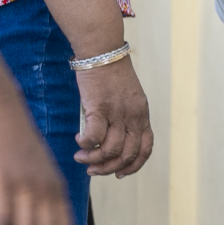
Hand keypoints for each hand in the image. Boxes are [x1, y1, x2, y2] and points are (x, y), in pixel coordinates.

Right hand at [72, 53, 153, 177]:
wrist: (102, 50)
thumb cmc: (109, 73)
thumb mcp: (125, 97)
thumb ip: (122, 118)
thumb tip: (107, 140)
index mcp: (142, 114)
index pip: (145, 149)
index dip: (133, 166)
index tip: (119, 174)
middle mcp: (134, 116)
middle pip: (127, 155)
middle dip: (109, 168)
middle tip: (92, 170)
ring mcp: (118, 113)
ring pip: (110, 150)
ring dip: (93, 160)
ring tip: (81, 157)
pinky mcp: (100, 108)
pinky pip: (94, 137)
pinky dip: (86, 145)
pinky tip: (78, 142)